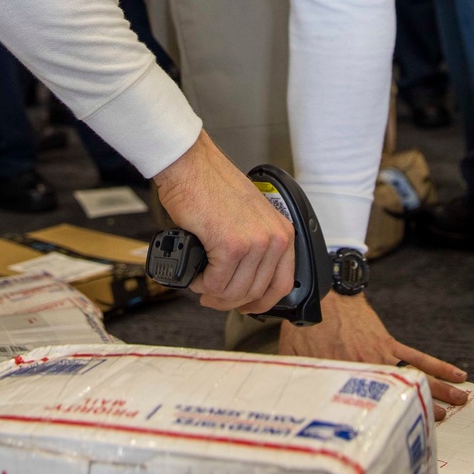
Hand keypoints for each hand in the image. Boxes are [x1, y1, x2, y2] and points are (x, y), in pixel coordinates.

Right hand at [154, 130, 294, 312]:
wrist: (191, 167)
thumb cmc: (212, 185)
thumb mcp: (249, 216)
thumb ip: (255, 245)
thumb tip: (244, 277)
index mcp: (282, 232)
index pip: (281, 284)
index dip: (261, 302)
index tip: (247, 306)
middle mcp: (273, 238)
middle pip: (256, 292)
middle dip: (230, 301)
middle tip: (212, 297)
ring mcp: (254, 243)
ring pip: (235, 291)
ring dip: (214, 293)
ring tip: (202, 284)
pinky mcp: (231, 246)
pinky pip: (216, 282)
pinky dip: (202, 284)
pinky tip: (196, 274)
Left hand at [278, 292, 468, 421]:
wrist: (320, 292)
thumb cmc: (304, 325)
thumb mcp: (293, 357)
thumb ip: (297, 381)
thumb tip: (287, 405)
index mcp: (344, 375)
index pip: (364, 406)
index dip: (380, 424)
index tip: (393, 442)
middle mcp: (368, 368)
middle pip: (399, 393)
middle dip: (423, 410)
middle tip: (444, 425)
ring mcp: (382, 354)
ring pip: (416, 375)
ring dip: (441, 389)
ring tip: (462, 403)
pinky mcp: (387, 342)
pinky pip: (416, 356)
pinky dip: (438, 365)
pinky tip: (457, 373)